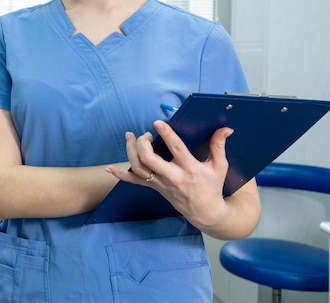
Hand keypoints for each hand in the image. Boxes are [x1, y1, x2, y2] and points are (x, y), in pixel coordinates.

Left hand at [106, 120, 233, 230]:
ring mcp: (161, 183)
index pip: (176, 149)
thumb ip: (219, 146)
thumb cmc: (212, 186)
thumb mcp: (219, 166)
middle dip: (143, 144)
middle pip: (149, 160)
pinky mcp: (155, 188)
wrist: (206, 212)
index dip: (167, 135)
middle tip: (146, 135)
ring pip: (139, 168)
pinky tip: (109, 168)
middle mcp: (173, 176)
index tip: (158, 123)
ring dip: (130, 151)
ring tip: (130, 136)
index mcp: (190, 169)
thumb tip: (225, 128)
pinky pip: (134, 182)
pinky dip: (120, 175)